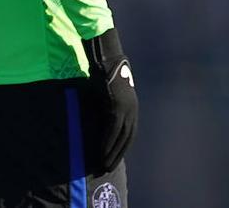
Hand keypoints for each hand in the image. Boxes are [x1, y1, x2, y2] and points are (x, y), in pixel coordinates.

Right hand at [82, 29, 137, 171]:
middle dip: (117, 155)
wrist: (107, 60)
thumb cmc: (104, 76)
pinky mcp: (118, 106)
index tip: (112, 161)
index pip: (129, 134)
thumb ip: (105, 109)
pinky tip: (101, 152)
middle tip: (106, 169)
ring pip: (121, 137)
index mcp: (132, 108)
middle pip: (126, 139)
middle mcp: (132, 110)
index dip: (121, 149)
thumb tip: (96, 121)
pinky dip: (108, 142)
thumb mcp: (107, 96)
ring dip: (112, 153)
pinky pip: (113, 129)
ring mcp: (127, 108)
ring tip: (102, 166)